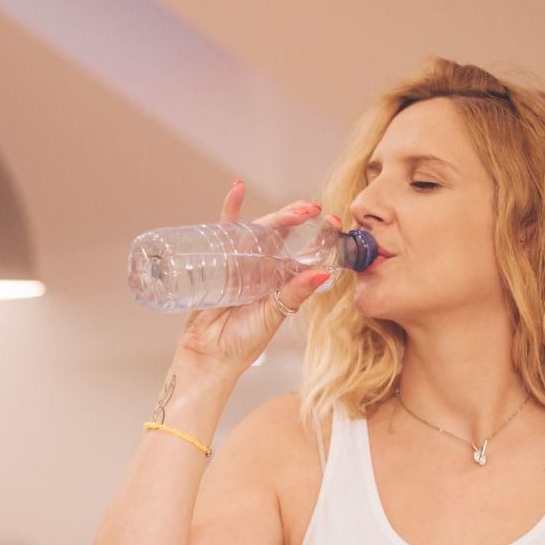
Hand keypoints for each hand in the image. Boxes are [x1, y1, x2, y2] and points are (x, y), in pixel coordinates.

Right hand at [175, 177, 339, 374]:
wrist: (210, 355)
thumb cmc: (243, 342)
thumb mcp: (274, 315)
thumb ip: (296, 293)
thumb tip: (323, 274)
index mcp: (279, 282)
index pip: (301, 253)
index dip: (317, 237)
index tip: (334, 222)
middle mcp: (261, 269)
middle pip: (281, 235)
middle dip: (298, 219)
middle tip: (314, 208)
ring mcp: (239, 262)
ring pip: (258, 229)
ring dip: (276, 215)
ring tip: (295, 207)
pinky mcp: (217, 259)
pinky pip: (224, 230)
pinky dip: (230, 208)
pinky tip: (237, 188)